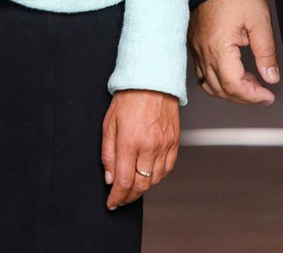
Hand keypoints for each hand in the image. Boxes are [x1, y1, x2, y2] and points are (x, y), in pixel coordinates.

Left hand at [100, 89, 178, 210]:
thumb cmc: (128, 97)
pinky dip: (158, 176)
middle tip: (121, 199)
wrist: (152, 79)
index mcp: (129, 141)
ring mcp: (164, 145)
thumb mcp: (109, 122)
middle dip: (129, 197)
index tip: (112, 203)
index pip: (123, 181)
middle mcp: (149, 146)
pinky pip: (168, 168)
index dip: (117, 197)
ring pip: (155, 179)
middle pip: (140, 185)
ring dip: (143, 188)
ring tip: (133, 187)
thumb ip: (108, 153)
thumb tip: (110, 178)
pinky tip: (149, 175)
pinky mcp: (174, 142)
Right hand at [188, 0, 278, 104]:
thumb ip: (266, 53)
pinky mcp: (194, 42)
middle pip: (220, 89)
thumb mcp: (259, 22)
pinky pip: (203, 72)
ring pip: (209, 84)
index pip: (233, 85)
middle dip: (244, 97)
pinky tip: (236, 72)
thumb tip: (271, 78)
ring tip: (252, 83)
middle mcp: (202, 49)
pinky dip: (219, 79)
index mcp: (218, 46)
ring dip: (230, 90)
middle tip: (264, 94)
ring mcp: (195, 46)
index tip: (268, 96)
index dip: (252, 96)